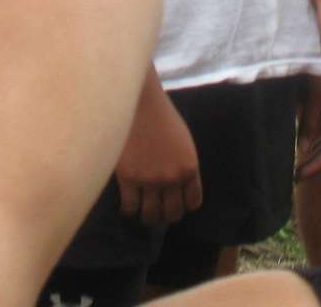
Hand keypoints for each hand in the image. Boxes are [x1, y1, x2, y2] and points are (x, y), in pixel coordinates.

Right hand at [117, 86, 202, 224]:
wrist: (139, 103)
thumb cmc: (161, 117)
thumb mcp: (183, 142)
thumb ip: (182, 165)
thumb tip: (178, 188)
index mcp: (190, 168)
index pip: (193, 202)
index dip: (184, 206)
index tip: (175, 204)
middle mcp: (172, 178)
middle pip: (173, 213)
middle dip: (166, 215)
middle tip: (158, 211)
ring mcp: (150, 180)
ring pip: (151, 215)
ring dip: (148, 217)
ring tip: (143, 212)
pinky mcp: (129, 178)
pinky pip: (130, 207)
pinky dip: (129, 211)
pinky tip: (127, 206)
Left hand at [297, 71, 320, 182]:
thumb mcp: (315, 91)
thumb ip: (310, 119)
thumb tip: (303, 148)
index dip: (318, 165)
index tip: (300, 176)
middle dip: (317, 160)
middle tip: (299, 172)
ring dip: (319, 147)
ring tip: (302, 158)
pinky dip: (320, 131)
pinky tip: (309, 134)